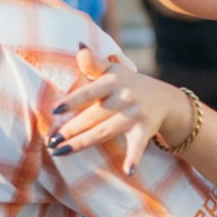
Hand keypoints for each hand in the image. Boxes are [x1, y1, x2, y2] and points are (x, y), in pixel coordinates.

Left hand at [47, 46, 191, 175]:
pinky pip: (138, 146)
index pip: (89, 92)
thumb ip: (93, 63)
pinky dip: (134, 158)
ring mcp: (135, 115)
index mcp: (113, 81)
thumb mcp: (113, 70)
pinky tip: (128, 171)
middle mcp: (124, 97)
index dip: (72, 101)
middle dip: (71, 129)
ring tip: (61, 152)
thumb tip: (79, 46)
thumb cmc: (129, 83)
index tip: (55, 110)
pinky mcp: (145, 130)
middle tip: (51, 141)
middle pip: (93, 116)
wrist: (165, 98)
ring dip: (83, 143)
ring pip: (105, 132)